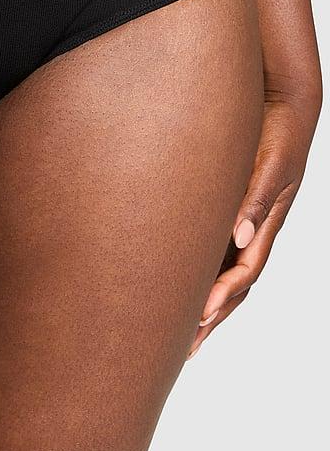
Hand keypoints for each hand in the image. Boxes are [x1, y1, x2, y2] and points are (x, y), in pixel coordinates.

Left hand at [189, 82, 320, 358]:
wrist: (279, 101)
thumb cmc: (277, 129)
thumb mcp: (271, 162)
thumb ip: (257, 197)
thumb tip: (239, 237)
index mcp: (265, 221)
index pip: (244, 271)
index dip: (221, 296)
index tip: (198, 319)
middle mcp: (252, 228)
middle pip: (233, 285)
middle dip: (210, 318)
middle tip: (182, 349)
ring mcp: (240, 221)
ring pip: (221, 273)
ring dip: (201, 303)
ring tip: (174, 333)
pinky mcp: (224, 207)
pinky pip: (208, 250)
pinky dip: (194, 274)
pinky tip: (171, 285)